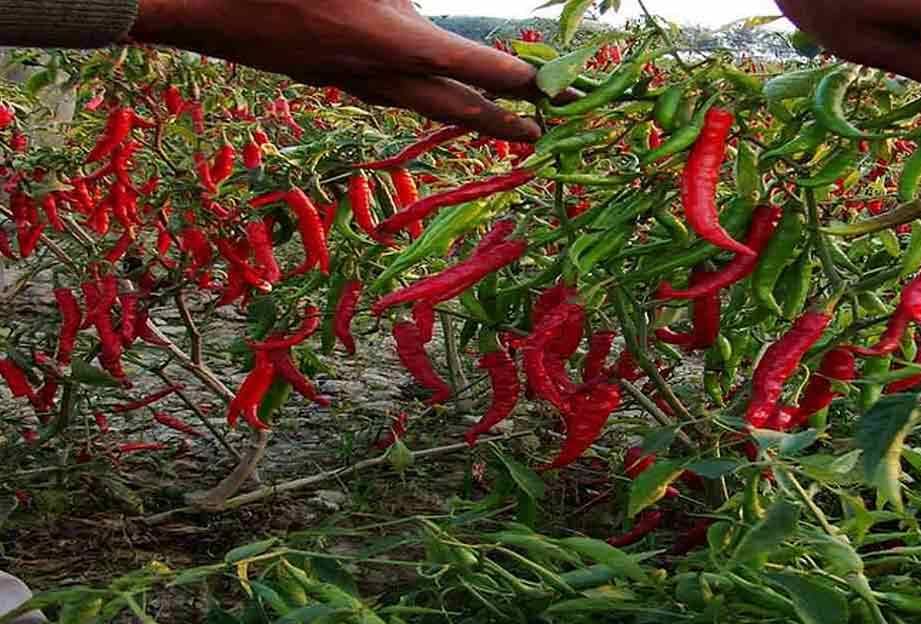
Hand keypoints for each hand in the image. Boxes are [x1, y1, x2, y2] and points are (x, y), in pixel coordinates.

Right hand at [131, 0, 541, 140]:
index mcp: (394, 41)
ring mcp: (348, 80)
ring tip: (492, 122)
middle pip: (456, 106)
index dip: (519, 80)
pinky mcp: (322, 76)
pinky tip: (417, 89)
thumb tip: (424, 6)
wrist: (193, 2)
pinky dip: (413, 93)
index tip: (552, 92)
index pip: (475, 65)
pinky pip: (383, 91)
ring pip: (419, 102)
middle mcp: (378, 73)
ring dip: (458, 113)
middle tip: (537, 137)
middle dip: (500, 122)